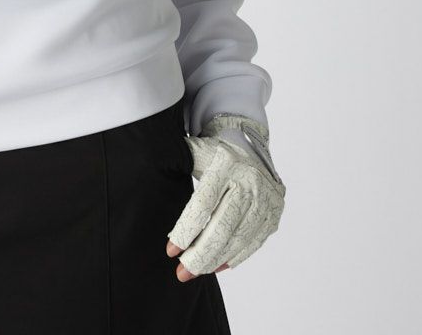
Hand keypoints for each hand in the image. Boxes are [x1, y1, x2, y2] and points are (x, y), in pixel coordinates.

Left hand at [165, 115, 285, 281]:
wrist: (253, 148)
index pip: (203, 204)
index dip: (185, 230)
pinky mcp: (274, 214)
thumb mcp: (195, 150)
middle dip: (199, 255)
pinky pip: (253, 244)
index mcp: (227, 163)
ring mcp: (265, 199)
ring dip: (215, 261)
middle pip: (222, 227)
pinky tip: (216, 266)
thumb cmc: (216, 154)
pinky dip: (234, 258)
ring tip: (194, 271)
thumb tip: (147, 168)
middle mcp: (250, 181)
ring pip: (238, 240)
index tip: (170, 251)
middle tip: (181, 273)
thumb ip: (174, 159)